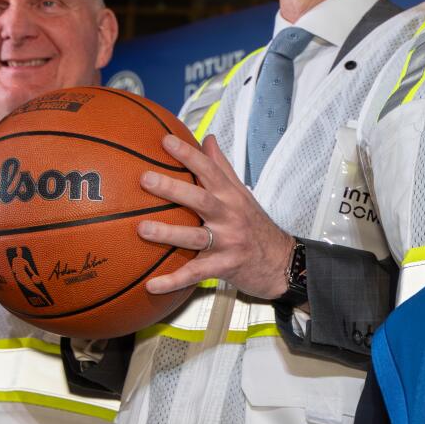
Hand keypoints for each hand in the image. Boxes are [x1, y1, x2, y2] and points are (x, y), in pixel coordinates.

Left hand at [138, 134, 295, 300]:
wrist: (282, 263)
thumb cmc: (256, 227)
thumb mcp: (243, 195)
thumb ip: (223, 168)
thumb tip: (207, 138)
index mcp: (231, 196)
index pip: (210, 170)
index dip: (188, 154)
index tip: (166, 141)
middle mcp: (230, 216)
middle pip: (200, 199)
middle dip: (173, 189)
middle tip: (146, 179)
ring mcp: (227, 242)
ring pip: (195, 237)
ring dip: (168, 233)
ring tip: (141, 229)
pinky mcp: (225, 267)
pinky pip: (196, 273)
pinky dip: (173, 281)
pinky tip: (151, 285)